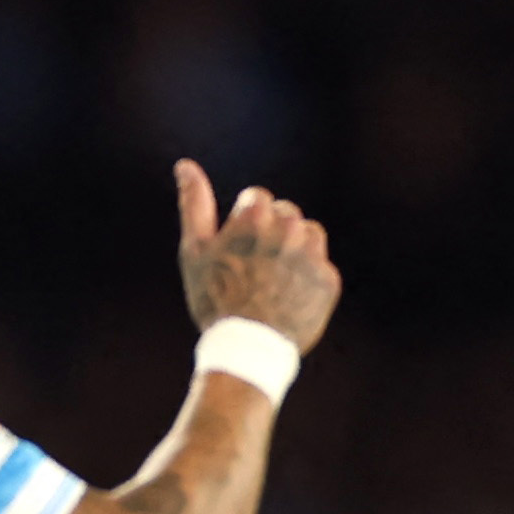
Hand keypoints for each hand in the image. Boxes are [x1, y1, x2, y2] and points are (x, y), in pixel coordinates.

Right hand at [174, 159, 341, 356]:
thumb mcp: (195, 250)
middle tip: (255, 269)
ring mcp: (312, 254)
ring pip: (308, 234)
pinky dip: (308, 278)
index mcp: (256, 215)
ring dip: (295, 249)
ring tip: (274, 280)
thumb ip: (194, 203)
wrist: (247, 349)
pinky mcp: (329, 279)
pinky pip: (321, 266)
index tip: (237, 251)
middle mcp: (289, 228)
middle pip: (285, 214)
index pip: (257, 199)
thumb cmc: (215, 298)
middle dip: (272, 233)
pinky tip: (289, 297)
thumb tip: (185, 165)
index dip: (244, 225)